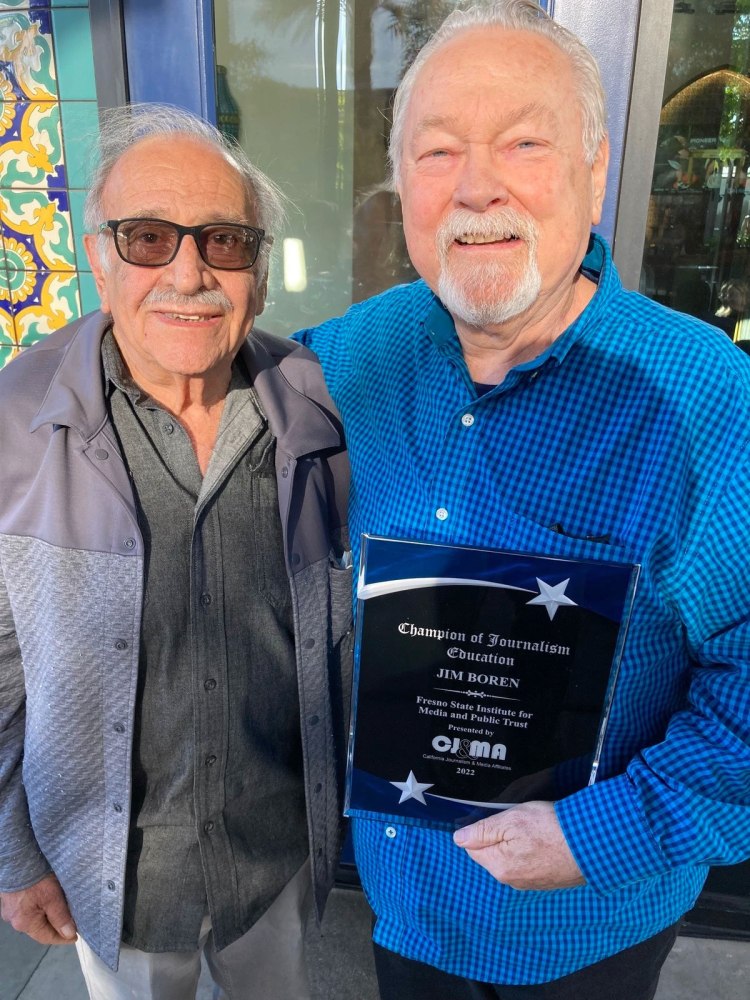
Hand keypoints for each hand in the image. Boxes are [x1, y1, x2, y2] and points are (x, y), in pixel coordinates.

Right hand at [0, 875, 76, 944]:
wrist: (17, 859)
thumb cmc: (34, 878)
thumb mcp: (52, 897)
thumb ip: (60, 917)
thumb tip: (69, 934)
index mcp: (24, 923)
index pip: (47, 938)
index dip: (62, 938)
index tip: (75, 937)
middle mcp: (15, 920)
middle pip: (40, 929)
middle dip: (56, 927)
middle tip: (72, 923)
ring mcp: (11, 910)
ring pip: (34, 917)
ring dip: (48, 916)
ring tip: (63, 911)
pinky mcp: (11, 899)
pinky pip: (29, 908)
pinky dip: (40, 907)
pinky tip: (48, 900)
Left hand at [453, 801, 584, 889]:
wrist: (591, 844)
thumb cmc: (549, 828)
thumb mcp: (511, 820)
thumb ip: (482, 831)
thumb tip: (458, 839)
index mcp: (499, 866)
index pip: (473, 847)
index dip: (481, 828)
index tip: (496, 817)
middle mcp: (512, 881)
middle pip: (492, 853)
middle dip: (498, 836)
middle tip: (517, 819)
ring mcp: (531, 883)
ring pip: (511, 858)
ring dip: (516, 843)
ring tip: (533, 828)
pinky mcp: (547, 881)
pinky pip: (529, 863)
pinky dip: (532, 851)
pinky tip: (544, 839)